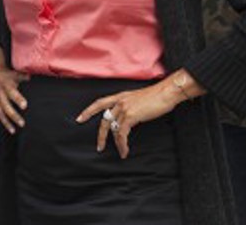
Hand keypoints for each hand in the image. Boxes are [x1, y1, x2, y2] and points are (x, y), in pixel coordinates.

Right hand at [0, 43, 29, 133]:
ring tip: (15, 130)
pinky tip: (11, 129)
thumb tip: (30, 77)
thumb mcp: (14, 74)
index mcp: (5, 84)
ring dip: (8, 122)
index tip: (25, 106)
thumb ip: (22, 77)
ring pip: (0, 112)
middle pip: (6, 105)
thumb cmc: (6, 74)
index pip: (12, 92)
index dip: (17, 99)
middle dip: (13, 115)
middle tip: (22, 123)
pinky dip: (4, 122)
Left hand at [75, 70, 202, 158]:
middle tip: (99, 147)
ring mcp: (124, 108)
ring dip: (117, 144)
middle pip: (104, 120)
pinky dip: (123, 144)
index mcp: (121, 96)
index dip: (88, 111)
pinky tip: (125, 150)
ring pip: (114, 129)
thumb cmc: (157, 96)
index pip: (100, 103)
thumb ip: (130, 107)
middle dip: (101, 135)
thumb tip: (127, 121)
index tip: (79, 118)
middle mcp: (120, 101)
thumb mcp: (139, 100)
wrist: (166, 92)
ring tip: (121, 152)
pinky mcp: (130, 115)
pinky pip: (122, 134)